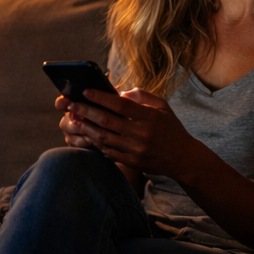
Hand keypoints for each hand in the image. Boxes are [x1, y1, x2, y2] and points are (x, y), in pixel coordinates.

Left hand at [60, 88, 201, 175]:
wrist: (183, 158)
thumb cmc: (171, 128)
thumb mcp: (162, 106)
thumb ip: (141, 96)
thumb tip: (119, 92)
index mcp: (150, 117)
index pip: (120, 105)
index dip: (101, 98)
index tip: (85, 91)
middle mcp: (142, 134)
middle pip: (108, 122)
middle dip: (86, 112)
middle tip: (71, 105)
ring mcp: (136, 150)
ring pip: (105, 138)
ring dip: (86, 128)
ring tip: (74, 119)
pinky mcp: (133, 162)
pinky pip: (109, 152)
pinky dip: (96, 143)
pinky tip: (87, 135)